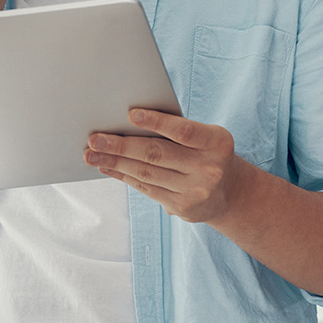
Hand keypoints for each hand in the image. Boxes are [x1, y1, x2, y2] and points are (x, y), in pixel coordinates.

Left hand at [86, 109, 248, 223]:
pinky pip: (146, 189)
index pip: (184, 131)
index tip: (131, 114)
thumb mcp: (205, 138)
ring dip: (115, 163)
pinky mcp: (183, 208)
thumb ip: (177, 131)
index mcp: (217, 142)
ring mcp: (196, 191)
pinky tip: (107, 167)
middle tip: (95, 139)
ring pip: (147, 173)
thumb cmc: (208, 154)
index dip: (157, 122)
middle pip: (157, 154)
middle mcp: (209, 168)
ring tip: (91, 154)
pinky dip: (124, 176)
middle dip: (121, 146)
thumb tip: (128, 123)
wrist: (230, 193)